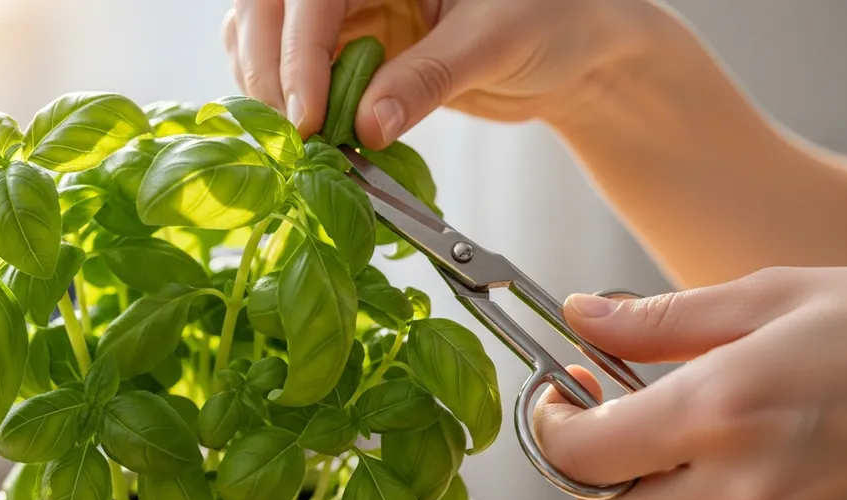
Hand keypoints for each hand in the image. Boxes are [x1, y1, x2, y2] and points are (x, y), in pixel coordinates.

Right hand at [220, 0, 659, 146]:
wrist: (578, 50)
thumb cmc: (557, 17)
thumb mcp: (494, 43)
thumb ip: (427, 81)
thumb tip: (367, 127)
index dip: (299, 51)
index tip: (310, 114)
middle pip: (271, 9)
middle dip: (272, 70)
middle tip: (296, 134)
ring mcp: (353, 8)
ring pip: (268, 37)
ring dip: (271, 88)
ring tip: (303, 139)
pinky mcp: (354, 46)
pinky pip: (297, 69)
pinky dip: (291, 100)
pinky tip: (314, 132)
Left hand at [535, 265, 846, 499]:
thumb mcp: (778, 296)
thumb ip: (663, 320)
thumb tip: (582, 316)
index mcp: (723, 413)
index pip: (580, 454)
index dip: (552, 426)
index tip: (562, 397)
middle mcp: (747, 497)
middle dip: (603, 466)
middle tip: (628, 415)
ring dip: (672, 492)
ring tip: (730, 434)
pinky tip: (787, 472)